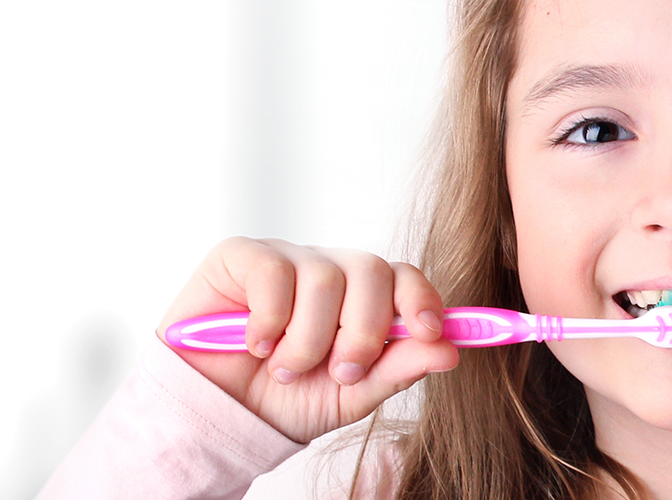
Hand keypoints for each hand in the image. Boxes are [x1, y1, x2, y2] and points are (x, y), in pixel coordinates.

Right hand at [155, 237, 457, 442]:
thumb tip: (451, 350)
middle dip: (363, 330)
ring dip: (307, 341)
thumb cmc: (286, 399)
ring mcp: (285, 258)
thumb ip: (399, 368)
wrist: (220, 414)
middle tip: (342, 371)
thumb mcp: (352, 395)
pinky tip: (256, 345)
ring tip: (286, 370)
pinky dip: (269, 322)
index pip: (404, 277)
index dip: (421, 299)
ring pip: (323, 279)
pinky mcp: (239, 255)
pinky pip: (274, 274)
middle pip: (372, 270)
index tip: (431, 331)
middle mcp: (328, 269)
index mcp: (361, 297)